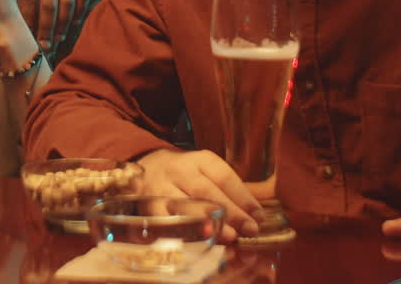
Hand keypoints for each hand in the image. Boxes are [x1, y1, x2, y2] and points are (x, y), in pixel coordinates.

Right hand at [136, 149, 263, 242]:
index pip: (222, 175)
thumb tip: (254, 215)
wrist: (142, 172)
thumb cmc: (182, 176)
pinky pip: (166, 222)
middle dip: (230, 212)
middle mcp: (177, 170)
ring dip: (210, 224)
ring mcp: (159, 189)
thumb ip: (226, 190)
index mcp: (196, 159)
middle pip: (205, 191)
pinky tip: (200, 242)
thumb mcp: (203, 172)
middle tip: (250, 229)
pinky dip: (184, 233)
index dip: (242, 196)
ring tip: (230, 236)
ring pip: (185, 206)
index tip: (258, 214)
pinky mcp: (146, 207)